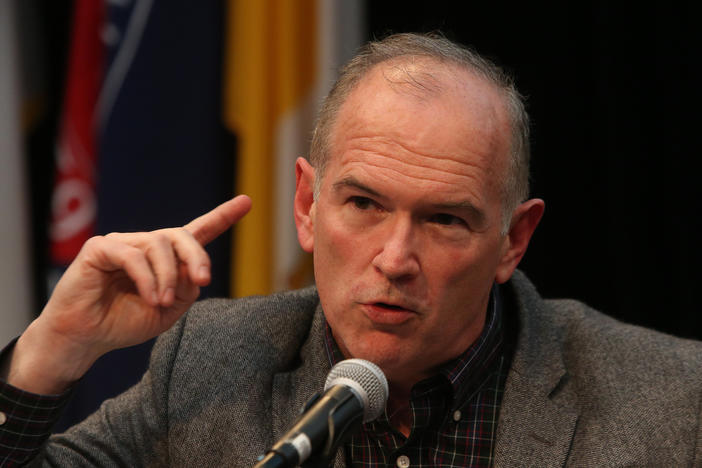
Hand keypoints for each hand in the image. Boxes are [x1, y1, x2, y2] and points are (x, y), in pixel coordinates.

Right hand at [5, 195, 251, 393]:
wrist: (85, 339)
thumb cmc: (123, 323)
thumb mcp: (168, 312)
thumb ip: (186, 290)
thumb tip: (193, 269)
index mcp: (166, 260)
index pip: (198, 232)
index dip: (222, 216)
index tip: (246, 202)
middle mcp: (146, 246)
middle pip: (182, 235)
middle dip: (197, 256)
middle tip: (204, 279)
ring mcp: (123, 243)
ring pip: (159, 244)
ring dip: (167, 276)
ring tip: (161, 302)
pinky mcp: (100, 248)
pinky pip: (132, 255)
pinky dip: (146, 278)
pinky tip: (150, 297)